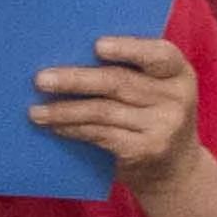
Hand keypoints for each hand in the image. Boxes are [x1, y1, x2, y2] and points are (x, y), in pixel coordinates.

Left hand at [25, 28, 202, 191]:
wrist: (177, 170)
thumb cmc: (154, 117)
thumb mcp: (157, 90)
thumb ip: (131, 71)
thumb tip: (70, 55)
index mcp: (179, 73)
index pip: (159, 54)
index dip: (128, 49)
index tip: (97, 46)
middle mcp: (177, 98)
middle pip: (119, 83)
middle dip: (76, 80)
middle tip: (41, 79)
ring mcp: (164, 127)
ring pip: (104, 111)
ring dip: (65, 111)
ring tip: (36, 111)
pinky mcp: (147, 150)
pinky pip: (101, 135)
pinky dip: (74, 130)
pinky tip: (55, 127)